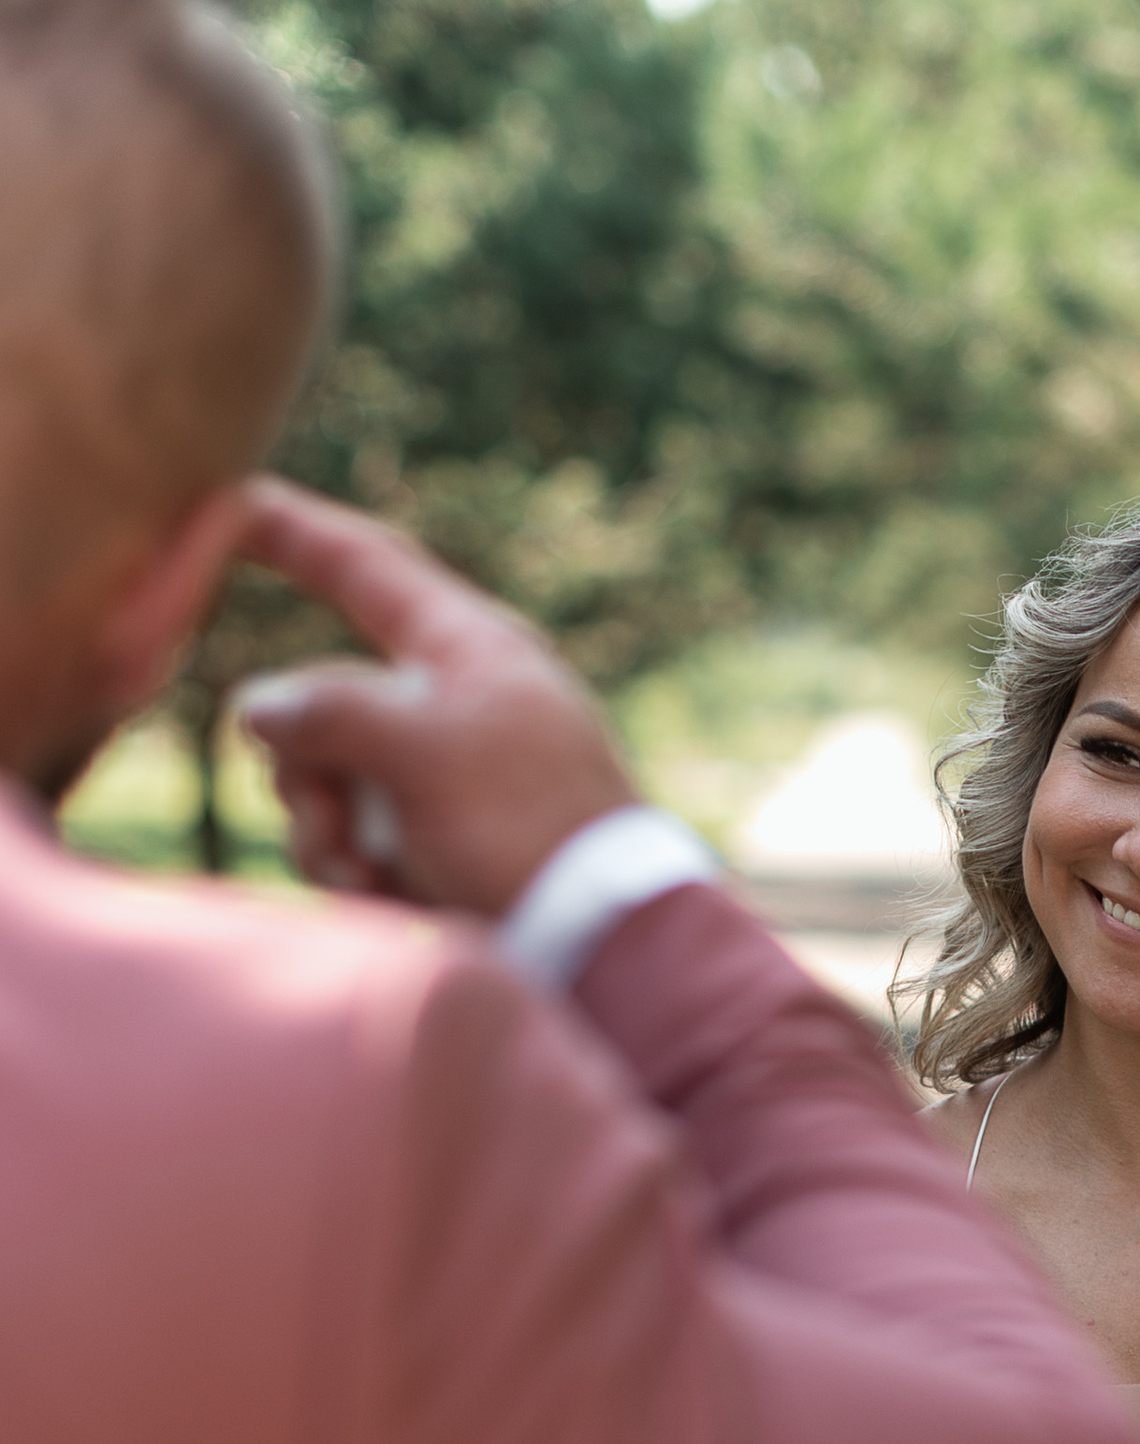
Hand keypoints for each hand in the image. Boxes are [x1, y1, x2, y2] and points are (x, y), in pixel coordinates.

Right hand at [229, 479, 635, 916]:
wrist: (600, 941)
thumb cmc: (527, 829)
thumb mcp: (425, 755)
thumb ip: (332, 712)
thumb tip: (259, 705)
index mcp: (467, 647)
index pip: (368, 568)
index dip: (298, 533)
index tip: (235, 502)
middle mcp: (446, 698)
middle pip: (319, 698)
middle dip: (307, 771)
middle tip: (337, 831)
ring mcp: (436, 770)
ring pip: (323, 774)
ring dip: (324, 831)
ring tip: (369, 876)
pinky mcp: (430, 835)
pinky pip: (349, 832)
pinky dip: (351, 866)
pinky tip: (386, 898)